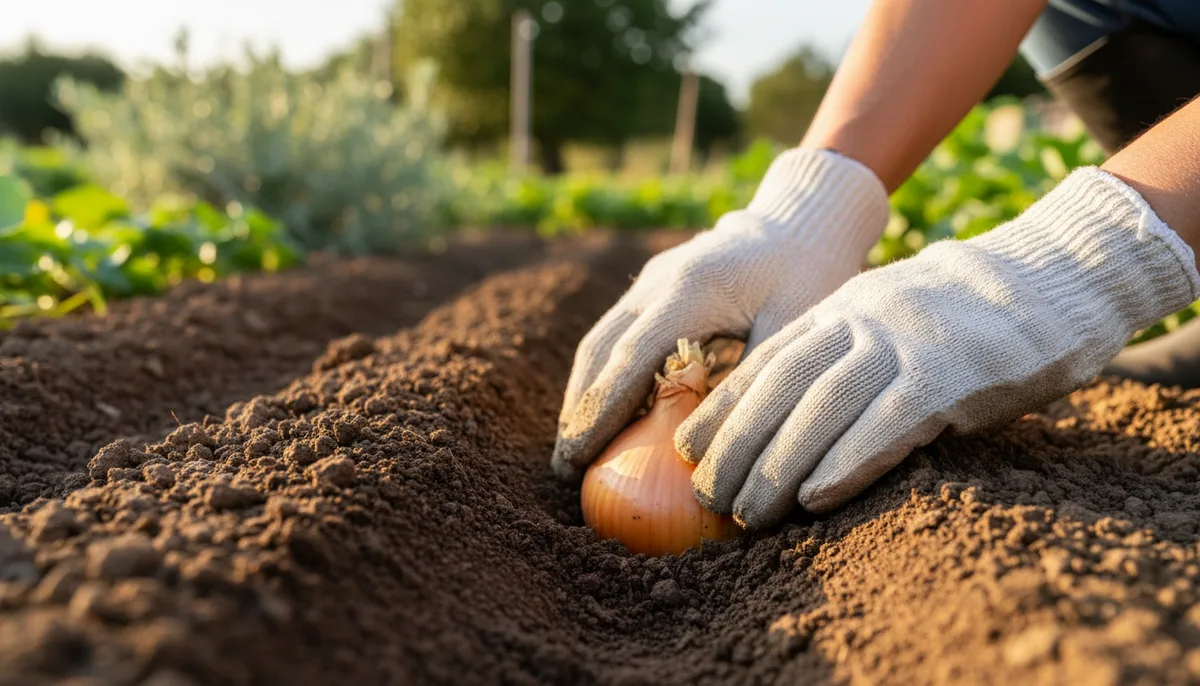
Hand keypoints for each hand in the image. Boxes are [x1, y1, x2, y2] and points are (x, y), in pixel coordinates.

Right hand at [552, 149, 889, 478]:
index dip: (600, 413)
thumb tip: (718, 450)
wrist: (800, 220)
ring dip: (582, 396)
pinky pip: (614, 336)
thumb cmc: (809, 274)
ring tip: (574, 452)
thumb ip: (755, 380)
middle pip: (599, 351)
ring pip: (598, 342)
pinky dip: (601, 377)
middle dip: (578, 412)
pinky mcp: (651, 288)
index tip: (577, 458)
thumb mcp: (796, 325)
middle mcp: (657, 281)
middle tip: (564, 470)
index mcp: (690, 289)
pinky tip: (603, 417)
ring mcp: (649, 281)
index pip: (631, 359)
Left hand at [678, 167, 1199, 527]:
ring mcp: (904, 343)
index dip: (723, 407)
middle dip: (737, 445)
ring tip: (748, 514)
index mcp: (843, 306)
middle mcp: (862, 320)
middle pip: (780, 386)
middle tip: (707, 498)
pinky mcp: (949, 375)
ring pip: (822, 409)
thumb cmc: (965, 311)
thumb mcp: (890, 312)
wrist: (1053, 275)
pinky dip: (844, 463)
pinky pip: (886, 424)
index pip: (766, 360)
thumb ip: (845, 347)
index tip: (687, 450)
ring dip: (778, 467)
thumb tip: (792, 408)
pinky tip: (812, 499)